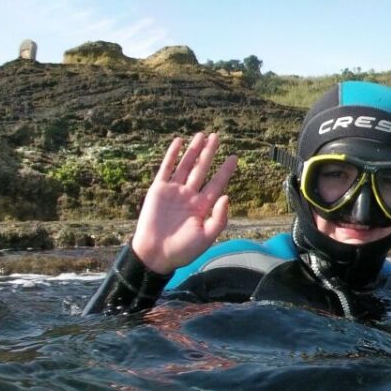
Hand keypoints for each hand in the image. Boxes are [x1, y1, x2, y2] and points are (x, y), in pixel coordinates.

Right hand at [131, 133, 237, 273]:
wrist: (155, 254)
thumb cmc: (183, 250)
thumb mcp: (206, 236)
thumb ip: (219, 218)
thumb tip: (227, 196)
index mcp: (203, 207)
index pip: (217, 184)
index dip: (225, 171)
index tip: (234, 158)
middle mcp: (189, 196)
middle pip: (202, 169)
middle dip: (209, 153)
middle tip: (217, 137)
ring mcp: (174, 191)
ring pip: (186, 165)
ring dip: (193, 150)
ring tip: (201, 135)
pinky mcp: (158, 190)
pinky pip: (166, 169)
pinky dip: (172, 155)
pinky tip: (179, 142)